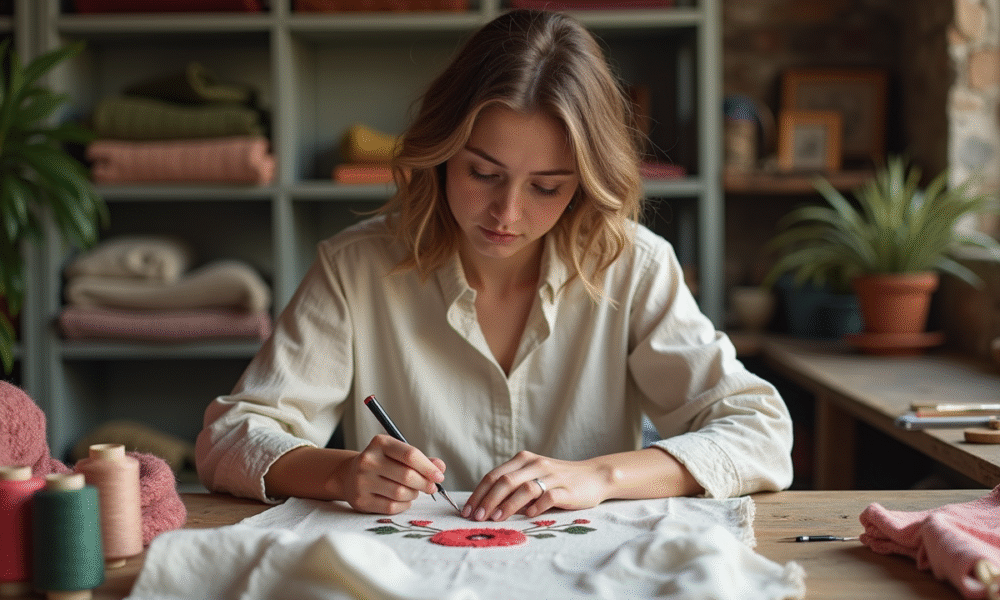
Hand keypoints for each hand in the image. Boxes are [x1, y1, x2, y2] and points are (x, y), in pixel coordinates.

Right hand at [339, 434, 445, 514]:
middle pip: (407, 476)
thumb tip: (440, 467)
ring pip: (401, 493)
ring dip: (414, 494)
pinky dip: (404, 505)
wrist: (349, 476)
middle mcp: (368, 460)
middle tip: (431, 487)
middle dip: (424, 483)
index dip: (428, 467)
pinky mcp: (361, 500)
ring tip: (414, 491)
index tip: (439, 476)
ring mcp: (362, 481)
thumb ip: (420, 460)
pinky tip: (404, 500)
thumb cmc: (382, 463)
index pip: (410, 455)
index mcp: (380, 443)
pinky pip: (392, 507)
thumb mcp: (398, 454)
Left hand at [462, 451, 610, 521]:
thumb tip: (485, 506)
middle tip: (476, 517)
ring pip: (524, 488)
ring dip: (507, 504)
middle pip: (505, 481)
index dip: (478, 493)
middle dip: (487, 500)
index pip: (494, 475)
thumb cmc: (558, 480)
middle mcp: (535, 464)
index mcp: (523, 459)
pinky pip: (548, 497)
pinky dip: (535, 507)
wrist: (594, 476)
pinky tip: (528, 516)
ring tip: (495, 518)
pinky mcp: (566, 488)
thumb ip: (513, 486)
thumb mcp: (533, 477)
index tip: (467, 510)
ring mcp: (551, 475)